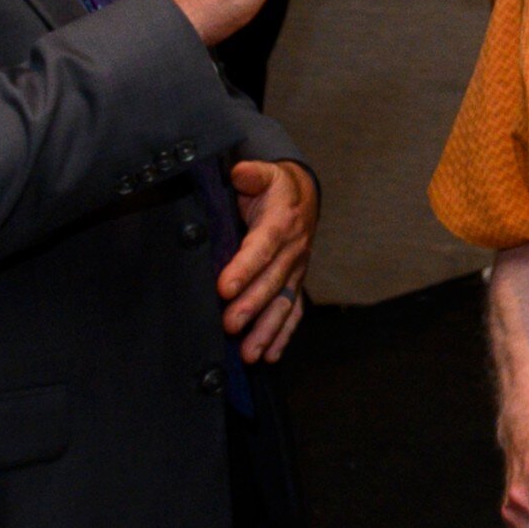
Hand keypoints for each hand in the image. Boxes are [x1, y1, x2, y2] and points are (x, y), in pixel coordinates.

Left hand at [217, 158, 315, 358]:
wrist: (303, 196)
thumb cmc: (276, 188)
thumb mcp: (265, 174)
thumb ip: (251, 174)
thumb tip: (239, 172)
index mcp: (281, 223)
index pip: (262, 248)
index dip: (244, 268)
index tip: (224, 288)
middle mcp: (293, 250)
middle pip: (272, 281)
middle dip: (252, 305)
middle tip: (230, 324)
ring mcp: (296, 270)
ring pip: (284, 302)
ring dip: (268, 329)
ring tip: (250, 352)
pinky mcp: (295, 283)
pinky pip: (293, 311)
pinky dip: (283, 334)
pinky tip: (270, 354)